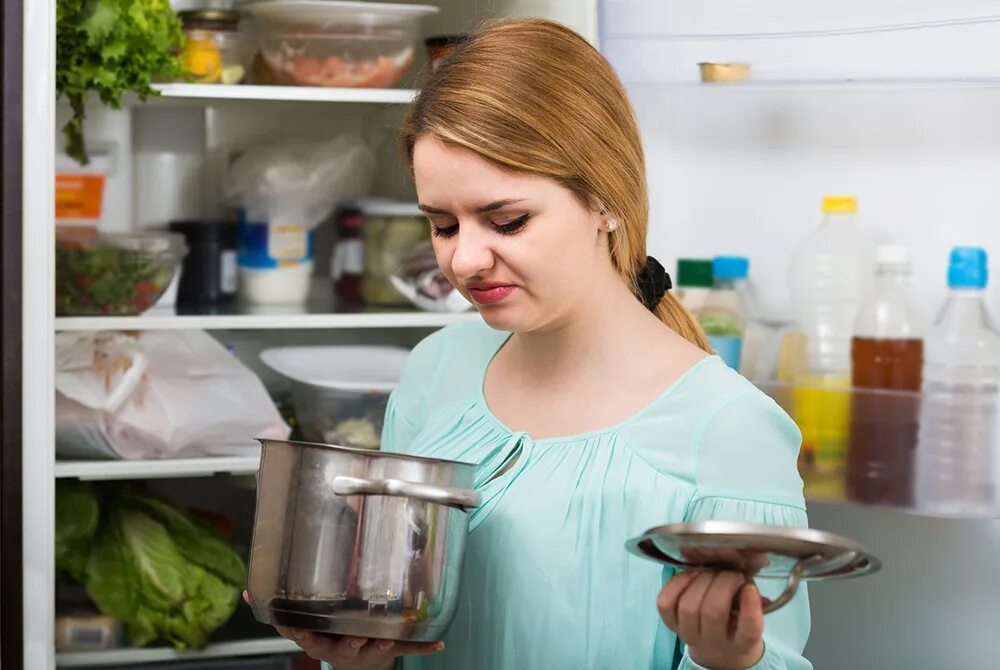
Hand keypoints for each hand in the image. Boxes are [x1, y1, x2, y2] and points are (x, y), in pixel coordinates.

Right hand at [243, 591, 443, 668]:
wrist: (356, 668)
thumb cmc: (329, 639)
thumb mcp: (302, 629)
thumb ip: (277, 611)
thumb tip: (248, 592)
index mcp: (321, 640)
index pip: (307, 638)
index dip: (302, 636)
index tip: (299, 631)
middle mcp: (342, 648)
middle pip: (343, 647)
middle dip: (348, 642)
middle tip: (353, 637)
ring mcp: (367, 651)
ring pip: (374, 648)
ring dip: (381, 645)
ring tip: (386, 641)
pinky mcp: (389, 650)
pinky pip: (407, 648)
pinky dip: (423, 646)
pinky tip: (439, 643)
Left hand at [656, 570, 766, 669]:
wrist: (716, 645)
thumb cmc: (736, 620)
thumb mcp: (751, 613)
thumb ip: (752, 599)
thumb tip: (746, 583)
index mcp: (741, 643)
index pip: (748, 632)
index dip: (750, 608)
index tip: (749, 587)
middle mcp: (714, 644)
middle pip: (713, 613)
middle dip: (723, 583)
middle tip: (730, 574)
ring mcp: (688, 635)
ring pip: (688, 607)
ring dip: (700, 581)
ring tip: (710, 573)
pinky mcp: (669, 624)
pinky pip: (665, 602)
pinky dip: (678, 582)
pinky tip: (691, 575)